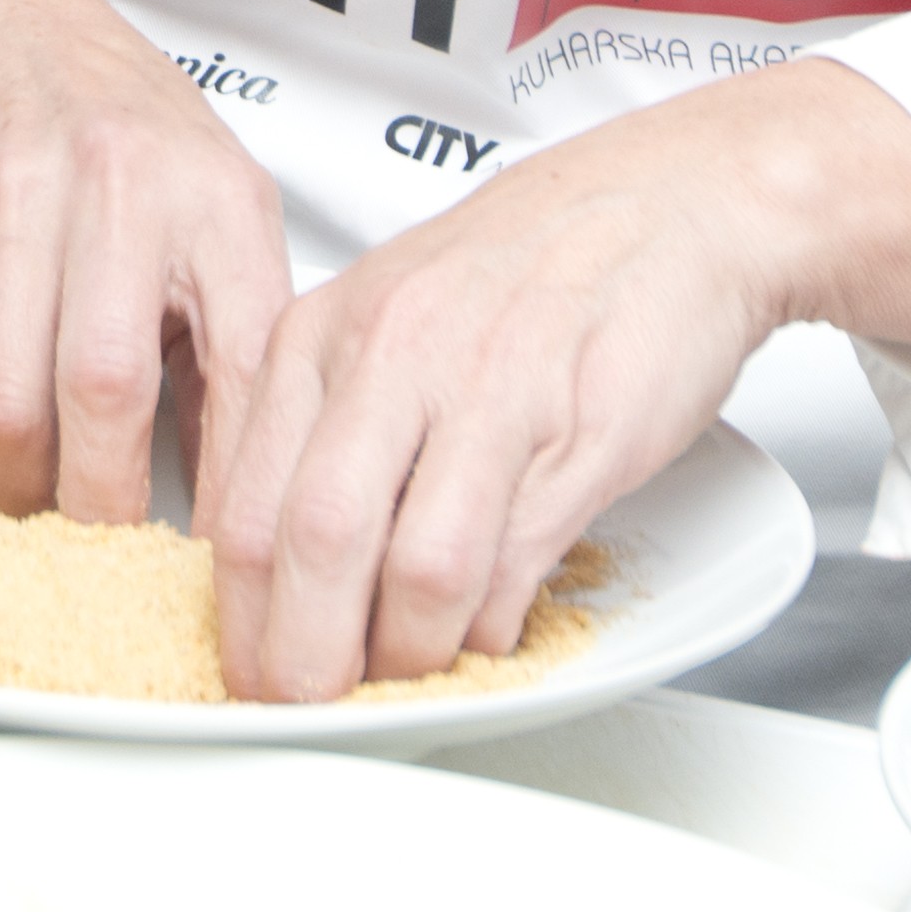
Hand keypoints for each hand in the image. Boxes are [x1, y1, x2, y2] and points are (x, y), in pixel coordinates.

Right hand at [0, 0, 292, 535]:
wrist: (5, 40)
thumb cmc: (132, 141)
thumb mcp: (225, 218)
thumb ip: (240, 344)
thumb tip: (255, 493)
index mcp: (221, 205)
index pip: (243, 368)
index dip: (235, 485)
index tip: (231, 562)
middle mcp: (125, 195)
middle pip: (107, 387)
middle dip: (104, 500)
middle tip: (113, 552)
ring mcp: (22, 206)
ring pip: (8, 389)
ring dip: (25, 478)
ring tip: (48, 505)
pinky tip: (5, 443)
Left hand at [191, 69, 825, 700]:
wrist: (673, 204)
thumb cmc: (528, 267)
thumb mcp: (387, 314)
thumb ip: (326, 423)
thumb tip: (278, 562)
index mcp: (323, 333)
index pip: (242, 503)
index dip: (237, 618)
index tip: (246, 670)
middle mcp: (393, 356)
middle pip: (311, 545)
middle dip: (301, 659)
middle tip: (308, 707)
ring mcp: (488, 395)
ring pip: (413, 570)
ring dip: (406, 654)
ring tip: (406, 674)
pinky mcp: (578, 436)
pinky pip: (513, 565)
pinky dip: (490, 624)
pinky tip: (484, 627)